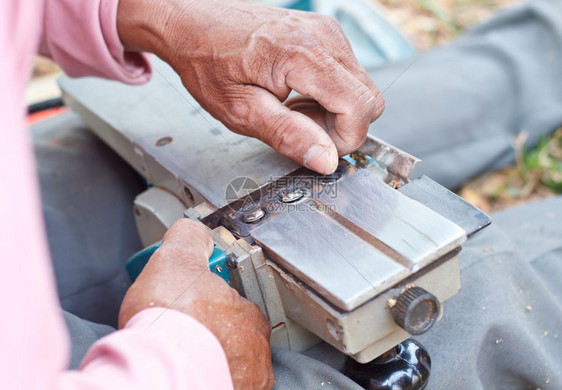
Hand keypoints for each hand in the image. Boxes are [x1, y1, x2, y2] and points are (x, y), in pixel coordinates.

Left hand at [117, 0, 383, 173]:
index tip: (312, 142)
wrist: (194, 23)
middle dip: (341, 126)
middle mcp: (325, 36)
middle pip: (369, 100)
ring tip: (292, 107)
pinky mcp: (326, 32)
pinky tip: (297, 93)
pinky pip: (348, 76)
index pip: (361, 108)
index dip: (343, 138)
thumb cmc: (208, 63)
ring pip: (361, 90)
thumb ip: (287, 135)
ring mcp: (328, 31)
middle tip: (298, 124)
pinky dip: (330, 94)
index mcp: (303, 56)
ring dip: (334, 111)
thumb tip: (326, 160)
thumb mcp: (240, 111)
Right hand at [119, 219, 273, 388]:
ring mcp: (245, 382)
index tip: (194, 306)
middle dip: (214, 335)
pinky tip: (188, 375)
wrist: (159, 373)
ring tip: (184, 357)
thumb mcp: (176, 259)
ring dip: (212, 361)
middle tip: (186, 334)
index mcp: (248, 316)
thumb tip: (195, 231)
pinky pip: (223, 385)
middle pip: (236, 339)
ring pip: (232, 367)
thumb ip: (189, 239)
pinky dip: (208, 381)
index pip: (240, 304)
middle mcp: (255, 353)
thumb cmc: (170, 321)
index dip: (215, 302)